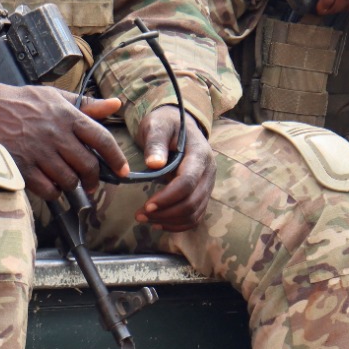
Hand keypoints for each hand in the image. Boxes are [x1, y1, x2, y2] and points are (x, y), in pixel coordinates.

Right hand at [0, 79, 129, 200]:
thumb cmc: (22, 101)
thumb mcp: (55, 96)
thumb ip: (87, 104)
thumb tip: (115, 104)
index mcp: (68, 116)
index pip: (102, 139)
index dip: (116, 157)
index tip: (123, 170)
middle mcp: (56, 135)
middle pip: (88, 164)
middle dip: (94, 178)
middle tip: (93, 183)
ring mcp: (39, 152)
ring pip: (69, 179)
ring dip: (73, 185)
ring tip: (70, 182)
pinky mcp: (22, 166)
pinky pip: (47, 189)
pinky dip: (54, 192)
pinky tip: (52, 186)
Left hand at [133, 106, 214, 230]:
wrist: (179, 124)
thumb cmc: (166, 124)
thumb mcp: (158, 125)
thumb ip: (155, 142)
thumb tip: (154, 164)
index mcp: (200, 153)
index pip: (188, 182)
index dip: (168, 197)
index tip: (146, 205)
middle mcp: (209, 171)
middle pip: (192, 202)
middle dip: (166, 212)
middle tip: (139, 215)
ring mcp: (208, 183)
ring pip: (195, 212)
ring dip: (170, 220)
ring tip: (145, 219)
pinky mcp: (203, 192)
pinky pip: (195, 216)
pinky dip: (178, 224)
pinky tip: (159, 223)